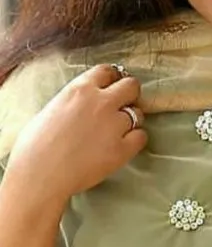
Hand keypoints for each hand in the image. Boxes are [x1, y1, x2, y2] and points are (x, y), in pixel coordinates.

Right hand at [6, 64, 146, 205]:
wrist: (39, 175)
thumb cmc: (35, 146)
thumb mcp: (52, 109)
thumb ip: (74, 102)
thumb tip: (83, 105)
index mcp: (80, 89)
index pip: (107, 71)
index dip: (113, 79)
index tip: (113, 87)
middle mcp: (101, 103)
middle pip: (132, 86)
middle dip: (129, 95)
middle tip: (123, 107)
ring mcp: (114, 126)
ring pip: (138, 114)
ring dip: (131, 121)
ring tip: (117, 133)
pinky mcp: (122, 149)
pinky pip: (142, 137)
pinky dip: (135, 140)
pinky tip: (123, 146)